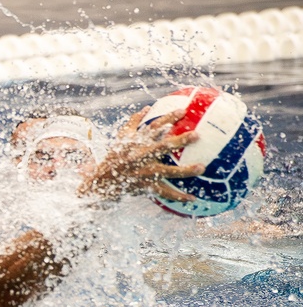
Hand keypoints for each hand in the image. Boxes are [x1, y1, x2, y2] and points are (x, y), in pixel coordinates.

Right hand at [78, 107, 203, 199]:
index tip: (183, 111)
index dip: (168, 118)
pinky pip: (165, 192)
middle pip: (163, 147)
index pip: (154, 127)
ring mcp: (145, 172)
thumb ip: (133, 122)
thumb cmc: (115, 155)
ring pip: (168, 172)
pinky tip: (193, 198)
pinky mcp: (147, 186)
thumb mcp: (121, 138)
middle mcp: (142, 157)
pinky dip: (178, 196)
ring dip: (185, 170)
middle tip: (197, 135)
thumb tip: (147, 108)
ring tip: (202, 167)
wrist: (104, 181)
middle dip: (179, 141)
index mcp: (137, 143)